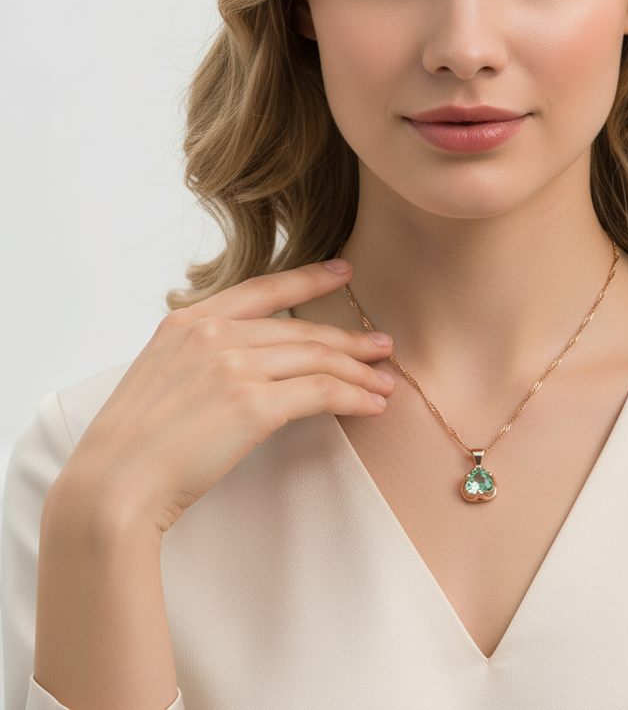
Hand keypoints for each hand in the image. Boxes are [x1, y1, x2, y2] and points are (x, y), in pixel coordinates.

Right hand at [54, 259, 393, 533]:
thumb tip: (249, 360)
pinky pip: (321, 392)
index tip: (344, 271)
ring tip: (385, 381)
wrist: (112, 485)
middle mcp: (214, 335)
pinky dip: (353, 397)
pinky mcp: (254, 404)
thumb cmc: (133, 443)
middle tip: (381, 346)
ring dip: (359, 371)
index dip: (310, 278)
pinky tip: (371, 405)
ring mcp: (234, 366)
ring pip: (318, 359)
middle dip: (349, 340)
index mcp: (188, 322)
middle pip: (301, 331)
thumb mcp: (160, 375)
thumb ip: (201, 355)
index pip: (263, 289)